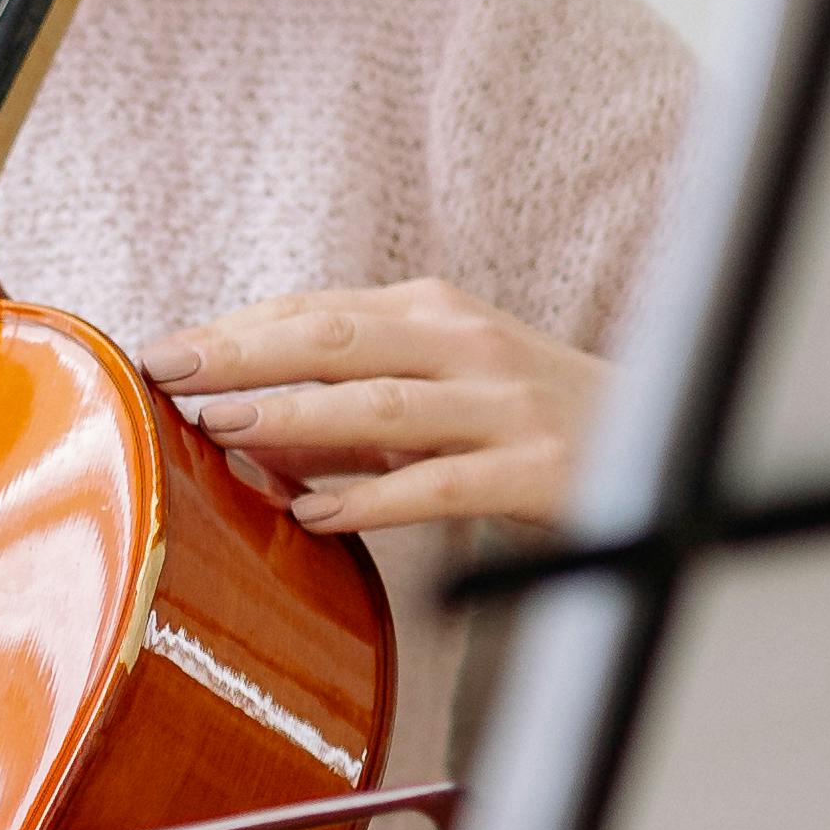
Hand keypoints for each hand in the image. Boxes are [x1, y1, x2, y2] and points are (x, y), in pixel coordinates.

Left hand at [136, 280, 608, 538]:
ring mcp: (506, 406)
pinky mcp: (536, 470)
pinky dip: (373, 501)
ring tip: (221, 427)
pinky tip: (314, 517)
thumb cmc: (531, 421)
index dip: (236, 329)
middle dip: (244, 353)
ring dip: (294, 415)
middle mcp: (470, 345)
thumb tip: (244, 429)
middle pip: (336, 340)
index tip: (161, 351)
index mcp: (438, 313)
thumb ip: (351, 405)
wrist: (669, 444)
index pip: (318, 313)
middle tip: (166, 372)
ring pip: (382, 405)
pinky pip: (442, 485)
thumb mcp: (439, 391)